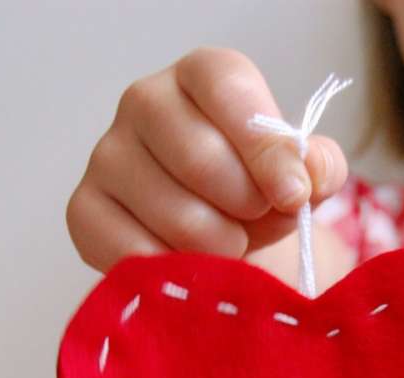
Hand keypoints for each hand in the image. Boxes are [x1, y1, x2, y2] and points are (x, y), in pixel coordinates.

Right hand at [65, 47, 348, 274]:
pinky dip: (176, 275)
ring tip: (231, 244)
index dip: (265, 148)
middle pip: (198, 158)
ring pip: (173, 215)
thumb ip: (318, 167)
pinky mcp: (84, 210)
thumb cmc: (260, 190)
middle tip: (258, 221)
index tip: (293, 195)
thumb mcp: (303, 173)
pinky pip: (134, 254)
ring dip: (220, 247)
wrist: (223, 231)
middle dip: (245, 206)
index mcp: (202, 77)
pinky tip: (192, 267)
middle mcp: (144, 101)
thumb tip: (307, 173)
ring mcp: (106, 155)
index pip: (227, 90)